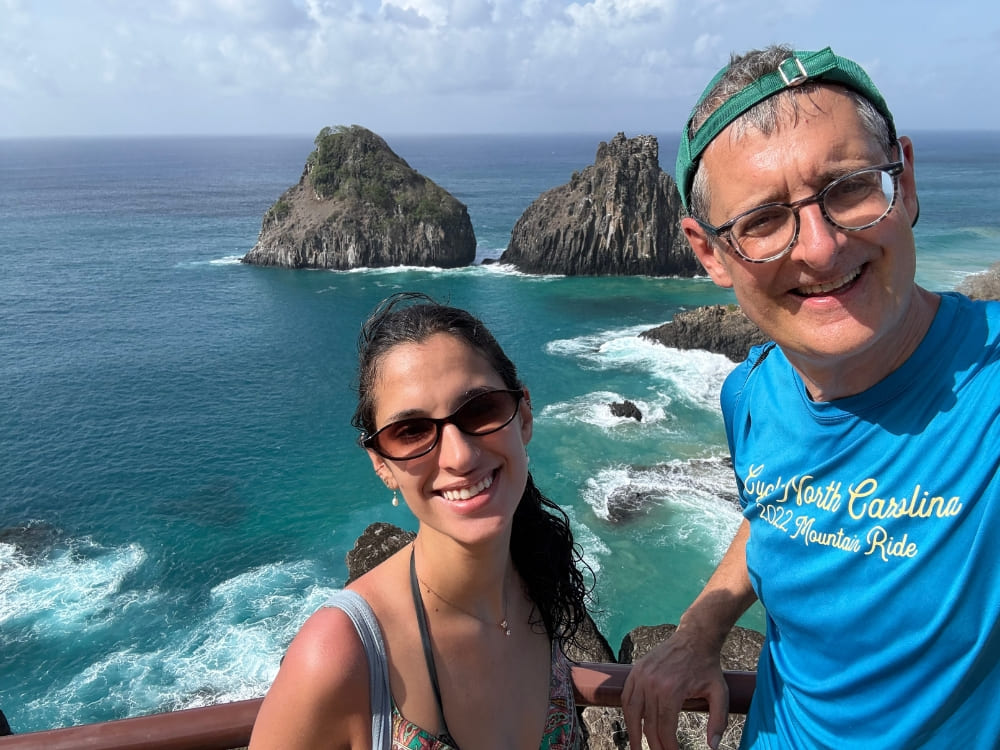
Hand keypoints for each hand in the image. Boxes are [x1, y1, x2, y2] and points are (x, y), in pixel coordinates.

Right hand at [621, 627, 728, 749]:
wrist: (695, 637)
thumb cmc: (707, 666)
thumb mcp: (719, 693)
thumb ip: (718, 721)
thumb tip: (713, 746)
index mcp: (672, 690)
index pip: (665, 729)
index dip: (669, 748)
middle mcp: (652, 683)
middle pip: (648, 724)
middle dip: (653, 746)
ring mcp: (641, 675)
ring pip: (632, 712)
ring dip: (632, 733)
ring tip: (635, 748)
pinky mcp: (636, 670)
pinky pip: (627, 696)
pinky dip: (627, 713)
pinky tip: (632, 724)